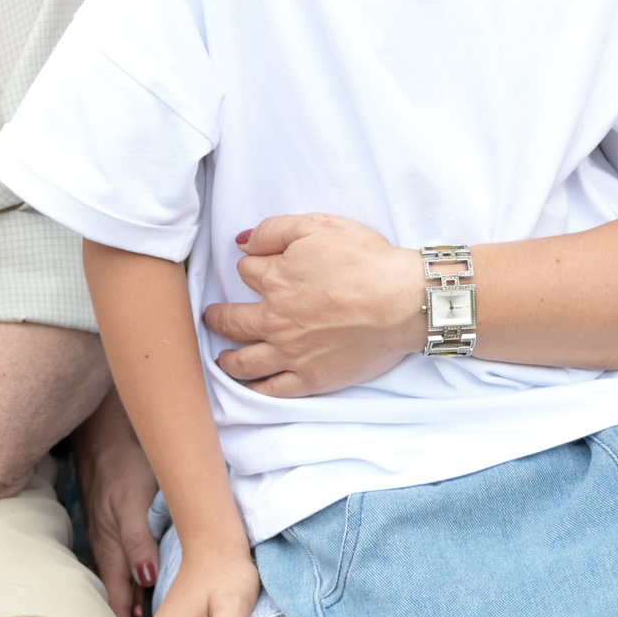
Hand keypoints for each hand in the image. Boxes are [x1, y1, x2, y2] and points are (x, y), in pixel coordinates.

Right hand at [73, 389, 160, 616]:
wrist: (106, 433)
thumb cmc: (122, 465)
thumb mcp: (132, 502)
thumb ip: (138, 541)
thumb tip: (146, 583)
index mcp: (111, 551)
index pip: (120, 605)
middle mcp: (108, 552)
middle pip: (120, 604)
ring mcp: (111, 542)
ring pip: (123, 588)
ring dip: (135, 613)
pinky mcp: (117, 530)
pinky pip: (125, 570)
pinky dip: (134, 589)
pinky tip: (147, 597)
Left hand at [203, 214, 423, 396]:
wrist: (403, 302)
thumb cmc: (366, 260)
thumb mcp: (319, 225)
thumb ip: (275, 230)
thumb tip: (242, 242)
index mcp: (274, 280)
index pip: (247, 271)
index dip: (252, 266)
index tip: (257, 269)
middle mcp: (274, 320)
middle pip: (231, 320)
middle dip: (218, 317)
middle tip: (213, 317)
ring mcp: (290, 354)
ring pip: (243, 361)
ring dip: (227, 358)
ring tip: (222, 357)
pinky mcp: (310, 379)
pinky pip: (271, 391)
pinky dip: (254, 389)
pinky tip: (248, 387)